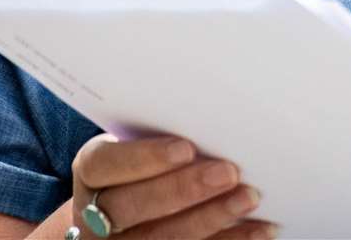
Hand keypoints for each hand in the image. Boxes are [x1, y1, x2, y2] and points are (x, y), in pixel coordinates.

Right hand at [70, 133, 271, 238]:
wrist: (127, 214)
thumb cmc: (144, 165)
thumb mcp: (139, 146)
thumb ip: (162, 138)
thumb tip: (216, 123)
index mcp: (92, 173)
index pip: (103, 165)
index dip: (143, 158)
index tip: (185, 148)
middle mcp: (95, 214)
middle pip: (130, 206)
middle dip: (183, 189)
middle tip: (228, 172)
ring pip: (159, 238)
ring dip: (210, 219)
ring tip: (248, 198)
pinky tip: (258, 229)